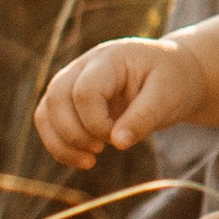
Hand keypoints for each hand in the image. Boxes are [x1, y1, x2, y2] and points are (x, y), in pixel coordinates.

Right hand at [34, 33, 204, 167]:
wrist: (173, 74)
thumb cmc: (172, 81)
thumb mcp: (168, 97)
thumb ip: (143, 118)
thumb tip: (118, 143)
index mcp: (110, 58)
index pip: (84, 91)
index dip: (95, 122)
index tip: (119, 137)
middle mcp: (84, 65)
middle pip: (56, 98)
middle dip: (74, 134)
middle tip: (102, 149)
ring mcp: (73, 80)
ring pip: (45, 111)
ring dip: (61, 143)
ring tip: (90, 160)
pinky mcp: (70, 99)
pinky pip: (48, 121)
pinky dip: (59, 144)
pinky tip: (83, 158)